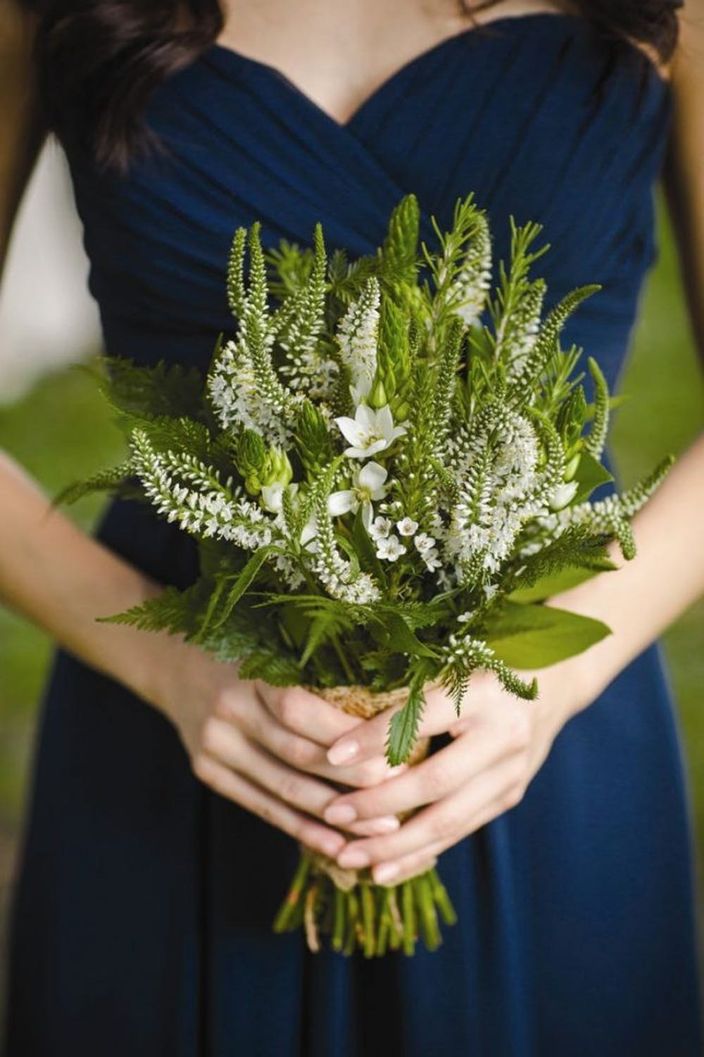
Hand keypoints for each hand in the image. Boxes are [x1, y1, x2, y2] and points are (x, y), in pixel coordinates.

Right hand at [153, 640, 405, 857]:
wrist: (174, 663)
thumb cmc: (248, 653)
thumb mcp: (276, 649)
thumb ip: (319, 675)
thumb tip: (389, 711)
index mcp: (251, 672)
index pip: (300, 709)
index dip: (344, 734)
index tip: (392, 750)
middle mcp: (229, 709)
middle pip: (297, 754)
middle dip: (353, 780)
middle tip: (402, 794)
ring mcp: (214, 745)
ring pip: (282, 788)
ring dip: (334, 815)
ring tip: (381, 830)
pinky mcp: (208, 772)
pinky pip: (262, 807)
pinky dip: (301, 828)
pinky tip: (335, 844)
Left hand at [320, 662, 585, 883]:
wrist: (554, 680)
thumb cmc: (482, 662)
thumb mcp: (451, 662)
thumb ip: (409, 689)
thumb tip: (342, 724)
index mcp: (483, 690)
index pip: (422, 717)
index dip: (376, 739)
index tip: (331, 754)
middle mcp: (503, 734)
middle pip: (435, 781)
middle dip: (378, 805)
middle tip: (333, 814)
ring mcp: (511, 771)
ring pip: (448, 820)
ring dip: (395, 845)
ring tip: (349, 857)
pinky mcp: (510, 795)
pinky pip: (460, 830)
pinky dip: (420, 852)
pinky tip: (384, 868)